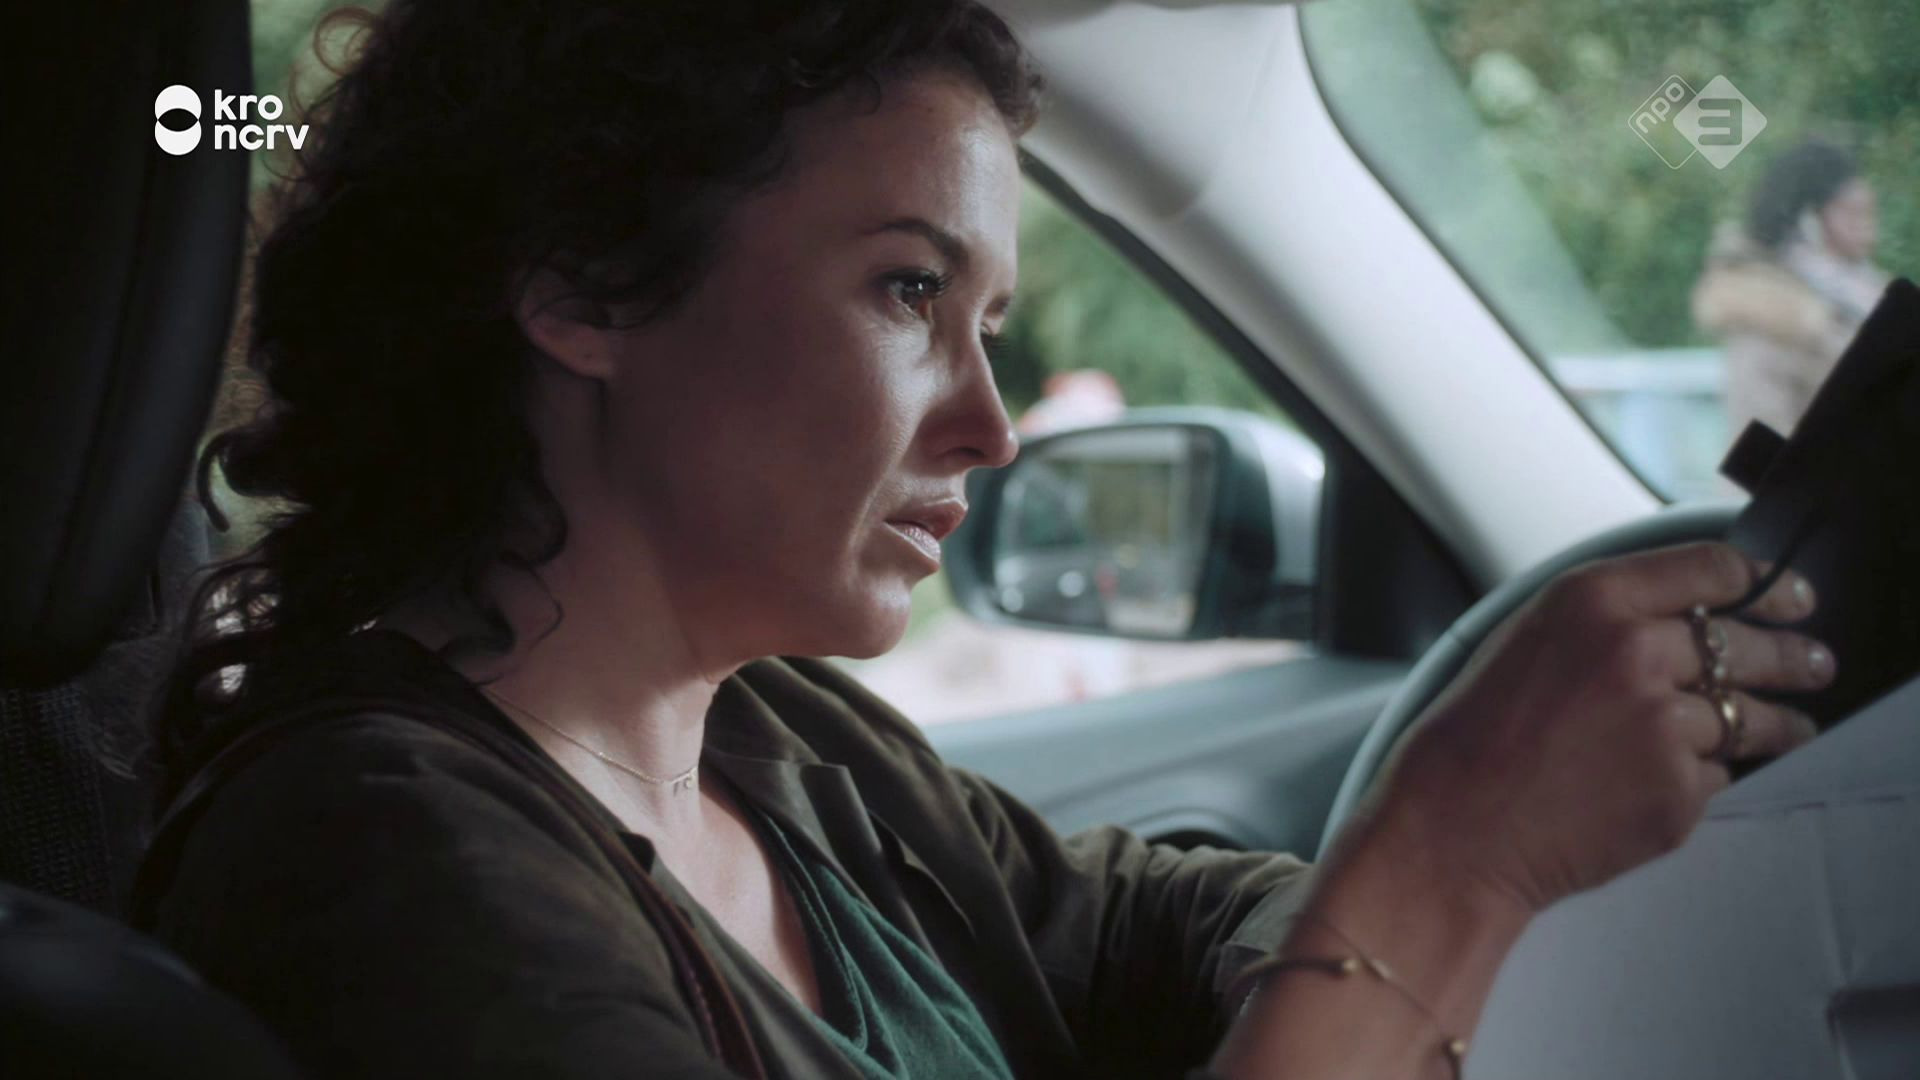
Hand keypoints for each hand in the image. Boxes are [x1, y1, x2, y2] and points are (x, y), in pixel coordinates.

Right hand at [1363, 541, 1833, 916]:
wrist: (1453, 829)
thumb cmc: (1473, 737)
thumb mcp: (1526, 638)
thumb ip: (1605, 616)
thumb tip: (1684, 615)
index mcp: (1592, 601)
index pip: (1712, 570)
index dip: (1762, 584)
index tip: (1788, 598)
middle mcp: (1636, 652)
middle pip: (1747, 644)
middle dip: (1792, 657)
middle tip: (1812, 664)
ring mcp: (1664, 727)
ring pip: (1749, 718)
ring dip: (1775, 725)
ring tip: (1789, 730)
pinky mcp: (1677, 794)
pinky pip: (1719, 778)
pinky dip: (1703, 780)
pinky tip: (1671, 784)